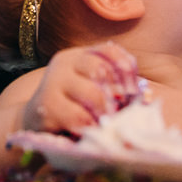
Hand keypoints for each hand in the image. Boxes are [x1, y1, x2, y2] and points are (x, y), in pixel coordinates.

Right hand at [21, 42, 140, 135]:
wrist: (34, 121)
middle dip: (117, 93)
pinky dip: (91, 126)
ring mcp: (53, 83)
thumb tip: (146, 97)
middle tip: (122, 111)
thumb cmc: (71, 106)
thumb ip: (112, 88)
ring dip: (106, 112)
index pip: (109, 50)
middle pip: (100, 70)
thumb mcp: (90, 89)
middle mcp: (64, 64)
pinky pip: (78, 117)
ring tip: (107, 123)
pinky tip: (90, 131)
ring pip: (92, 94)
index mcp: (79, 57)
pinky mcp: (46, 106)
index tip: (133, 89)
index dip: (126, 67)